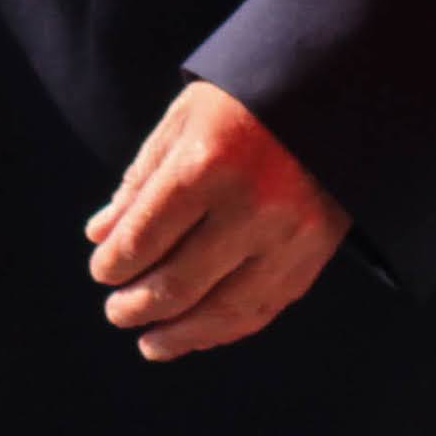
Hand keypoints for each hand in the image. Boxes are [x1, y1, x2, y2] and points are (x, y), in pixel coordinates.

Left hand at [86, 81, 349, 359]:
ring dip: (179, 334)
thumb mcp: (184, 120)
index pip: (145, 236)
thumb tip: (101, 235)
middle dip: (137, 305)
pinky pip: (263, 308)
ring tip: (149, 343)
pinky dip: (225, 329)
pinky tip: (197, 335)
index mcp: (207, 163)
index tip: (102, 271)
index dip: (115, 264)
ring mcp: (288, 236)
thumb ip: (142, 181)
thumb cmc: (246, 102)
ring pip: (223, 309)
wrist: (334, 92)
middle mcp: (250, 206)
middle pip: (179, 281)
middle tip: (117, 311)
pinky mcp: (314, 253)